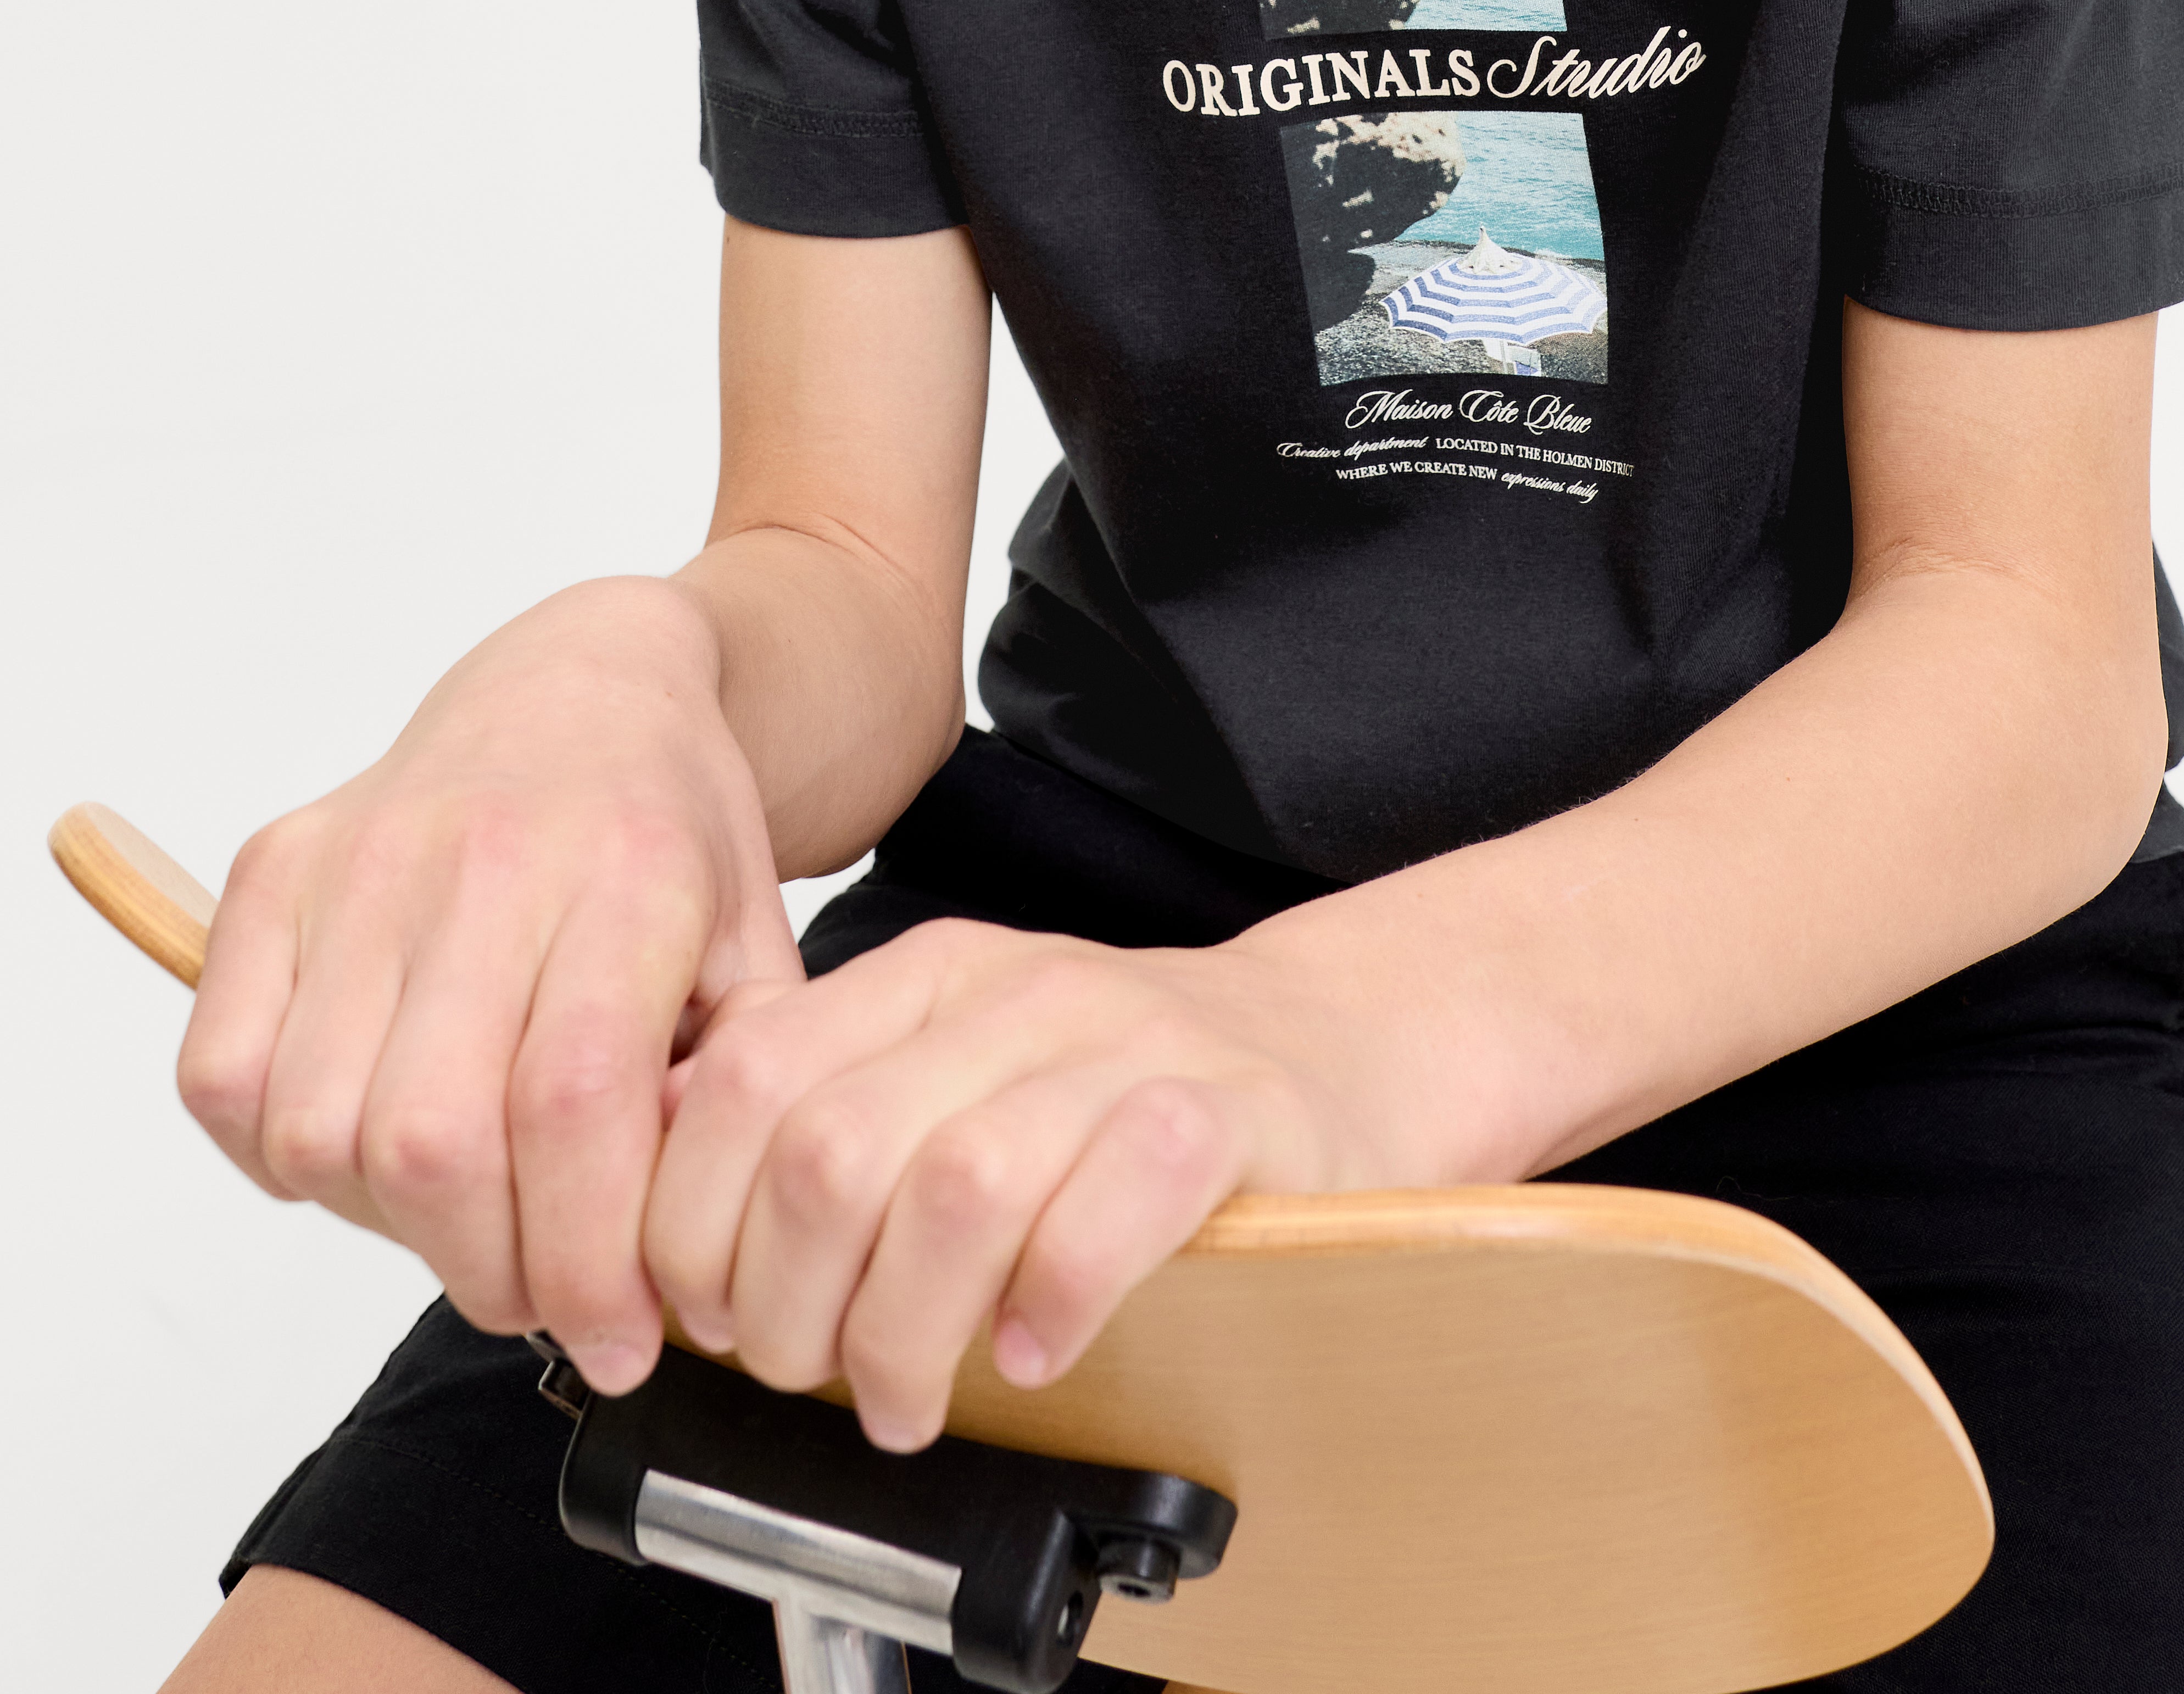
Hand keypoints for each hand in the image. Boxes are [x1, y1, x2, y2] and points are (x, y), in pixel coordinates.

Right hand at [176, 578, 801, 1392]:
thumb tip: (685, 1255)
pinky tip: (366, 1139)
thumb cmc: (672, 830)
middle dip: (491, 1267)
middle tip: (541, 1291)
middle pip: (436, 1141)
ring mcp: (361, 863)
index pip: (575, 1106)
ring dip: (387, 1224)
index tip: (622, 1335)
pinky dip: (279, 1151)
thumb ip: (739, 1096)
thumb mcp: (760, 946)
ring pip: (320, 1130)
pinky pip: (222, 1076)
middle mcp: (484, 861)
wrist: (586, 682)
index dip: (589, 1258)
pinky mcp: (273, 872)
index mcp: (628, 874)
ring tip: (465, 1206)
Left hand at [642, 919, 1404, 1448]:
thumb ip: (828, 1106)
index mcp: (930, 976)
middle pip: (833, 1149)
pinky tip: (1035, 1346)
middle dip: (787, 1305)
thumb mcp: (953, 1066)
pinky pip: (1120, 1195)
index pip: (747, 1077)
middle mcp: (1020, 991)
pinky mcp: (1230, 1113)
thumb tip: (666, 1213)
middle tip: (809, 1373)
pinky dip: (1057, 1295)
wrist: (1329, 1043)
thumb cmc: (1117, 1092)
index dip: (695, 1219)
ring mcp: (1131, 1044)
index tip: (708, 1311)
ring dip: (903, 1329)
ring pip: (957, 1183)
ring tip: (905, 1396)